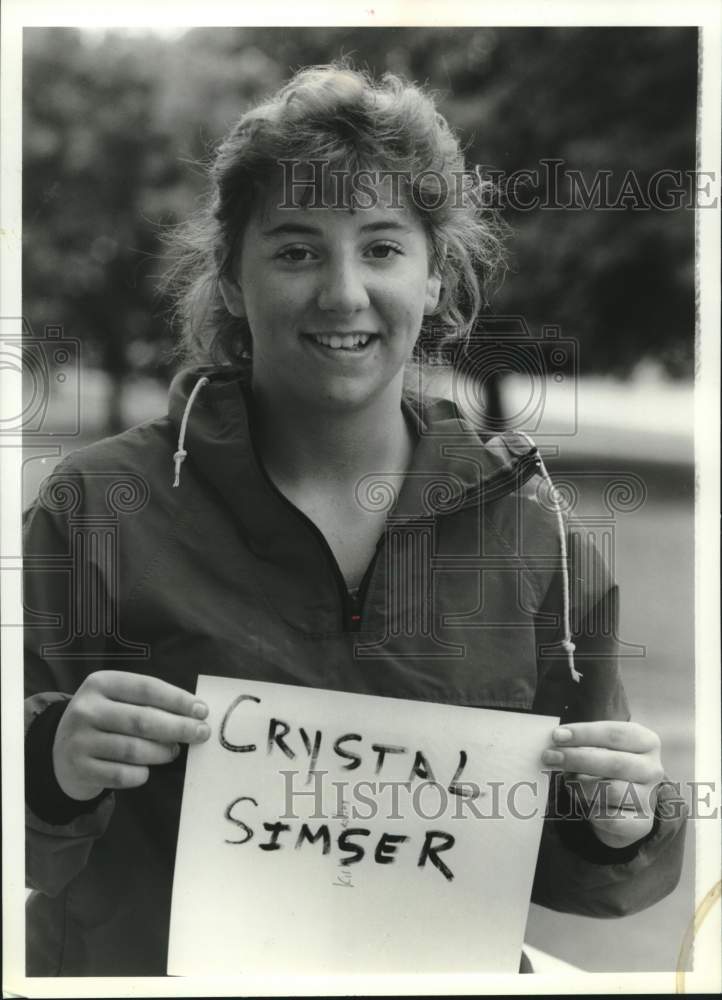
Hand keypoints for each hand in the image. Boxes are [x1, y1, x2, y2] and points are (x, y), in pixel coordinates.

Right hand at [52, 671, 209, 800]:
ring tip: (173, 752)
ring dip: (161, 752)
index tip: (202, 711)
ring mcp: (80, 740)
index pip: (147, 688)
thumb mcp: (116, 700)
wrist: (60, 751)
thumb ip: (148, 702)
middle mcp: (87, 709)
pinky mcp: (79, 768)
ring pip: (133, 749)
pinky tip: (146, 771)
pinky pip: (121, 774)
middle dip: (178, 727)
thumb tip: (194, 714)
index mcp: (101, 683)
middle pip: (142, 719)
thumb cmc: (103, 721)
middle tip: (201, 734)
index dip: (178, 700)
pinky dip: (140, 774)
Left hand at [542, 721, 664, 849]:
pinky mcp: (641, 823)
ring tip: (568, 782)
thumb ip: (584, 744)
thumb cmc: (608, 766)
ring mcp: (649, 797)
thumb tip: (556, 743)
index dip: (584, 734)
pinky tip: (584, 805)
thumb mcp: (601, 748)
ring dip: (582, 786)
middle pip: (614, 762)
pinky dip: (591, 811)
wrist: (626, 805)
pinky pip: (610, 819)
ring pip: (611, 791)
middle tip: (549, 757)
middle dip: (577, 758)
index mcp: (646, 742)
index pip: (614, 734)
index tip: (557, 735)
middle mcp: (652, 769)